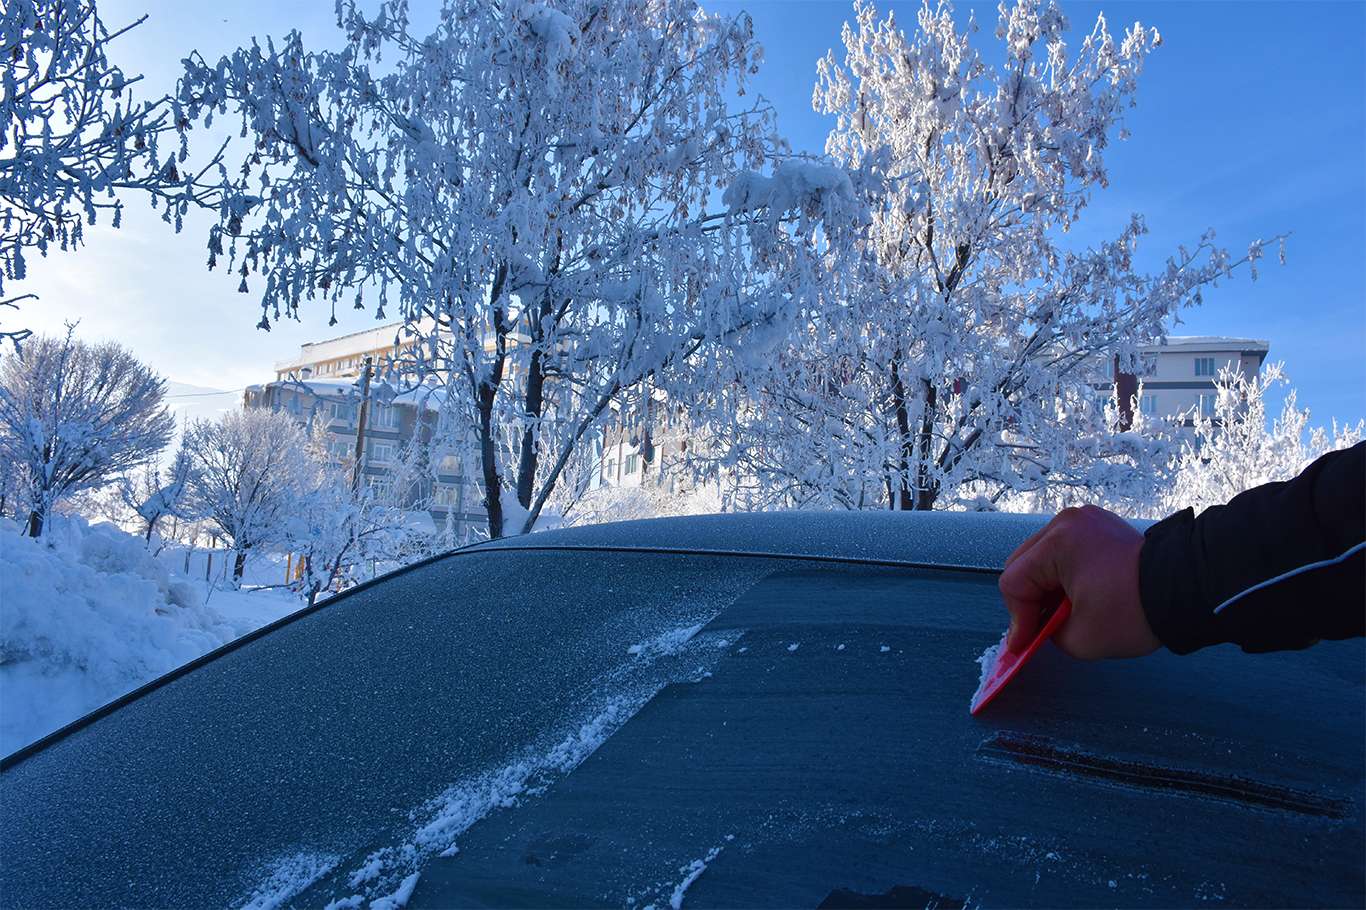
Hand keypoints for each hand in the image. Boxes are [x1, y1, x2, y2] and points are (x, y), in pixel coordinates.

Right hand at [998, 505, 1160, 659]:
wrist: (1189, 591)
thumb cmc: (1134, 612)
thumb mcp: (1080, 639)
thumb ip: (1046, 632)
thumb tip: (1038, 627)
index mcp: (1057, 543)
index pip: (1015, 582)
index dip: (1018, 617)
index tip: (1026, 642)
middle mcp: (1067, 522)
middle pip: (1025, 563)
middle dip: (1031, 599)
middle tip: (1041, 628)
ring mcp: (1085, 520)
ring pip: (1044, 556)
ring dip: (1047, 585)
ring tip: (1063, 611)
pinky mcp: (1101, 526)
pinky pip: (1067, 549)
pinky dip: (1066, 572)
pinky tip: (1079, 594)